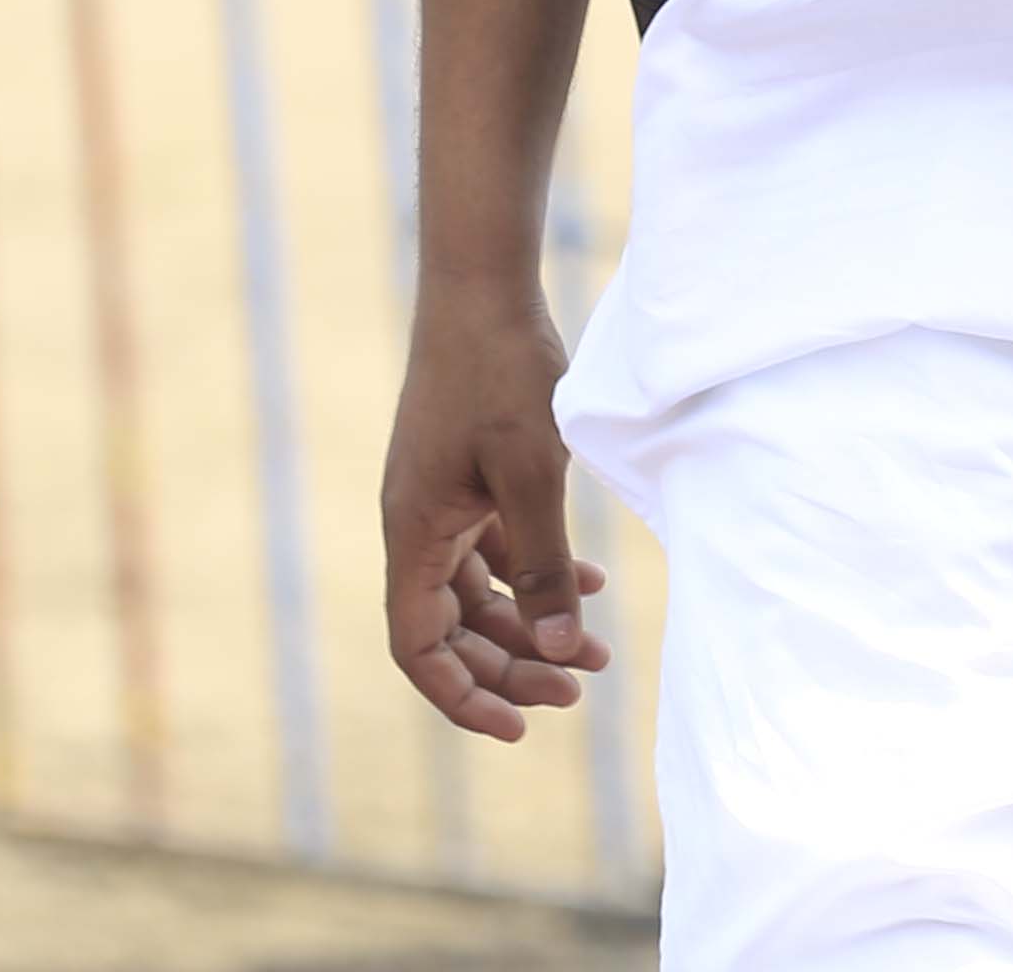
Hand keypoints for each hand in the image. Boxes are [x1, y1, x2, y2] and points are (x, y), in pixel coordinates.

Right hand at [378, 279, 609, 742]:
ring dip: (532, 624)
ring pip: (478, 592)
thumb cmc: (501, 372)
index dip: (463, 696)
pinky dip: (537, 574)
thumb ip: (545, 564)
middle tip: (581, 689)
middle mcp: (417, 526)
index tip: (520, 727)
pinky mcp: (466, 476)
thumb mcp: (532, 474)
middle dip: (513, 667)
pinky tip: (590, 582)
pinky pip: (494, 550)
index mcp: (413, 534)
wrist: (482, 286)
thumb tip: (562, 649)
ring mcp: (440, 501)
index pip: (419, 649)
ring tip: (599, 651)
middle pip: (453, 629)